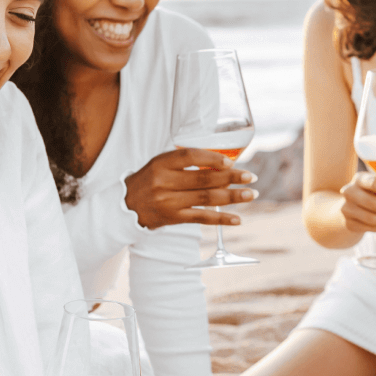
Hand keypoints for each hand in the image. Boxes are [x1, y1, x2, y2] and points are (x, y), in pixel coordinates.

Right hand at [125, 148, 257, 228]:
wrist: (124, 207)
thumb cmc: (149, 181)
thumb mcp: (161, 164)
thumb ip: (186, 162)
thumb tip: (223, 163)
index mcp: (161, 163)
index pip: (190, 156)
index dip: (212, 158)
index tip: (231, 161)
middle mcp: (164, 182)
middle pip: (203, 179)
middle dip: (231, 177)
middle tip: (251, 177)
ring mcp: (168, 202)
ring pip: (206, 198)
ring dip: (232, 196)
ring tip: (251, 194)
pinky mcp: (173, 218)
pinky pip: (201, 218)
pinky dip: (221, 218)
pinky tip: (237, 219)